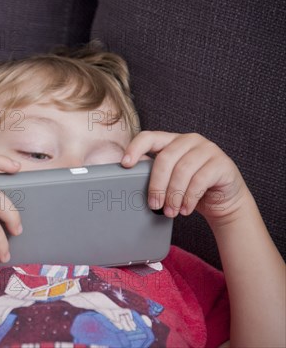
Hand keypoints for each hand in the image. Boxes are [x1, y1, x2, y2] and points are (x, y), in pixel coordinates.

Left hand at [121, 131, 248, 225]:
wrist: (223, 200)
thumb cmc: (190, 188)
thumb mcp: (169, 179)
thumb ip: (155, 174)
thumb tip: (129, 183)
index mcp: (171, 140)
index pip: (149, 137)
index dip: (135, 148)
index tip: (125, 164)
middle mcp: (189, 140)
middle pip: (165, 158)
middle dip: (157, 185)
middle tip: (154, 205)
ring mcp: (208, 149)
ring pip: (183, 171)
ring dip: (174, 195)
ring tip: (170, 211)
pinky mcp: (222, 163)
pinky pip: (200, 180)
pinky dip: (189, 198)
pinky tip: (185, 210)